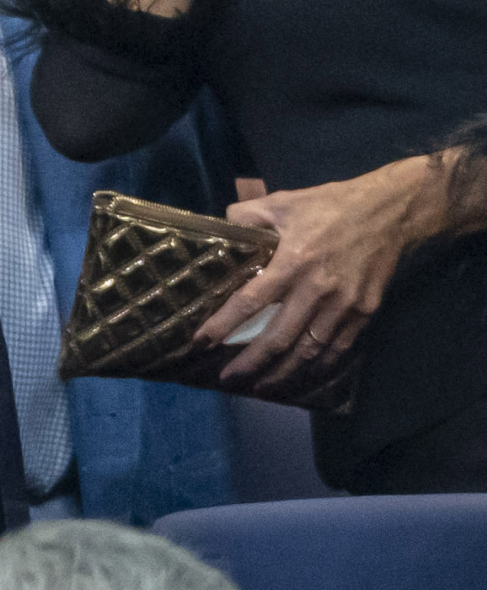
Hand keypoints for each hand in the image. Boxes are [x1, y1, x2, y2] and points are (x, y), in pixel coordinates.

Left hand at [196, 158, 445, 386]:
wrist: (389, 212)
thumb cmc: (330, 205)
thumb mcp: (282, 202)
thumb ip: (246, 216)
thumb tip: (220, 229)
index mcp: (293, 262)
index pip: (251, 301)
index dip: (224, 324)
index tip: (201, 342)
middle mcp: (318, 289)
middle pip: (279, 338)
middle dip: (251, 363)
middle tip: (228, 380)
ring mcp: (344, 304)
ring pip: (309, 350)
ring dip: (283, 372)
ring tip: (260, 387)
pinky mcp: (365, 311)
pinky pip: (338, 347)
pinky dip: (318, 367)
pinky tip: (301, 376)